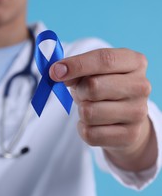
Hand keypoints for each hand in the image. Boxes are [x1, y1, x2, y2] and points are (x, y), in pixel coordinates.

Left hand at [49, 48, 156, 171]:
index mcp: (134, 62)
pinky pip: (90, 133)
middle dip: (79, 91)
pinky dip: (84, 128)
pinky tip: (95, 124)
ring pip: (88, 112)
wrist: (127, 119)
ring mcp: (138, 112)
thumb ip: (76, 69)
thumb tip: (57, 72)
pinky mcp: (130, 135)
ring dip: (81, 111)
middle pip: (93, 86)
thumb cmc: (105, 88)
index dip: (76, 64)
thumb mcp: (93, 72)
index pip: (104, 59)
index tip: (54, 71)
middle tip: (83, 93)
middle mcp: (141, 86)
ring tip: (92, 108)